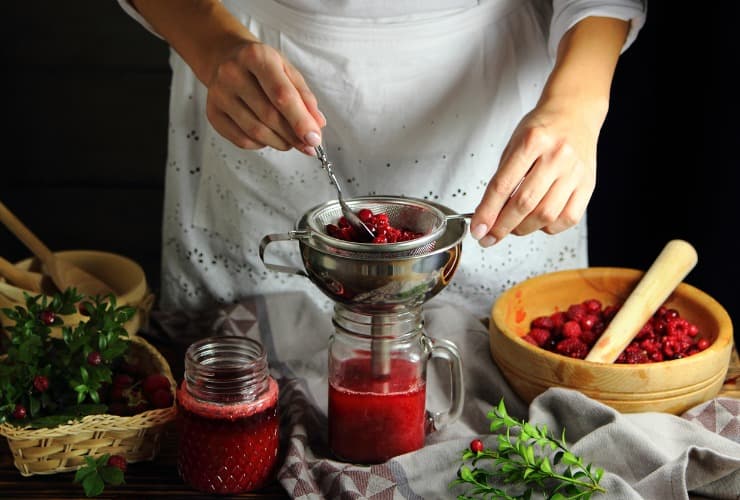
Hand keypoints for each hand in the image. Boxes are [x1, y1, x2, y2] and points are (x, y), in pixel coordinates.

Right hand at [205, 41, 325, 153]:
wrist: (226, 58)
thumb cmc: (261, 66)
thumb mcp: (287, 71)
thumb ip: (305, 97)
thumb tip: (317, 125)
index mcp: (256, 57)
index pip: (282, 95)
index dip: (300, 121)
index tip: (314, 138)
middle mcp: (232, 73)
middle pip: (269, 117)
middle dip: (293, 136)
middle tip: (307, 144)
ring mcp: (219, 95)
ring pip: (255, 132)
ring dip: (280, 142)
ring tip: (290, 140)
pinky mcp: (213, 114)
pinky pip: (242, 140)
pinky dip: (261, 144)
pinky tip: (269, 136)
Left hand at [470, 97, 604, 246]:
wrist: (574, 113)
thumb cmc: (541, 129)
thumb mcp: (514, 144)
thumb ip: (502, 178)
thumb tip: (488, 215)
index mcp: (532, 141)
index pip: (502, 185)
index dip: (487, 213)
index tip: (478, 230)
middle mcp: (556, 155)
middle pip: (524, 203)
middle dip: (502, 226)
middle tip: (490, 236)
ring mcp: (575, 171)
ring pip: (546, 215)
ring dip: (524, 229)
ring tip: (513, 227)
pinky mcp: (588, 184)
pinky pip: (568, 218)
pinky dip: (549, 227)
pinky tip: (538, 221)